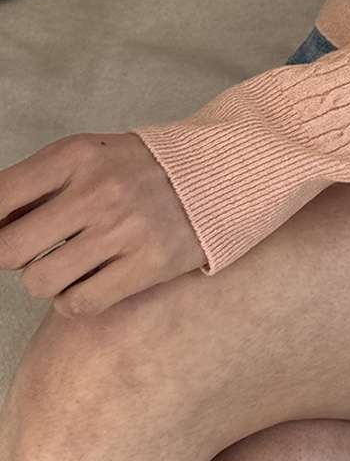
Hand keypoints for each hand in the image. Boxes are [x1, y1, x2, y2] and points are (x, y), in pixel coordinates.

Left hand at [0, 133, 206, 316]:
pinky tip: (91, 280)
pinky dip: (74, 300)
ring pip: (39, 282)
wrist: (217, 176)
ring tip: (70, 264)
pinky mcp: (147, 265)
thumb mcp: (87, 156)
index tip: (1, 233)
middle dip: (11, 257)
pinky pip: (78, 304)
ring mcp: (124, 231)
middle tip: (34, 251)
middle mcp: (97, 191)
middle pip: (7, 250)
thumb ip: (35, 186)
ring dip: (46, 280)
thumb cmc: (139, 170)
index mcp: (76, 156)